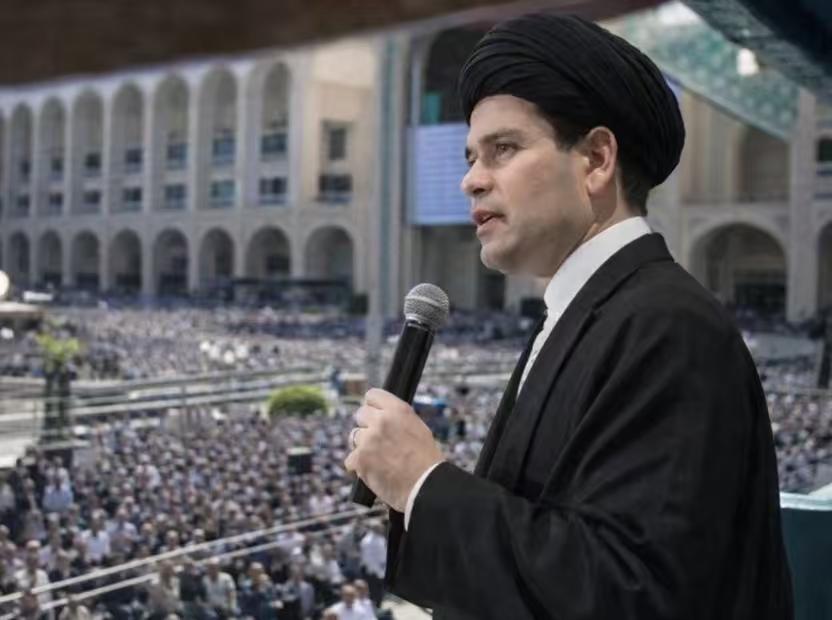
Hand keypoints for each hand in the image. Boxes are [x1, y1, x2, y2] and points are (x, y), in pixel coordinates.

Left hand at [345, 388, 443, 511]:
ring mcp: (368, 439)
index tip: (374, 415)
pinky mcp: (359, 459)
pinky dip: (359, 467)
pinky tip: (373, 472)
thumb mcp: (418, 428)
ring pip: (354, 437)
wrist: (425, 486)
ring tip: (379, 459)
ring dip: (363, 446)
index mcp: (397, 410)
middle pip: (360, 414)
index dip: (373, 406)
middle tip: (378, 441)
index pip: (372, 395)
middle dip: (367, 426)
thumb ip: (397, 418)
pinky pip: (350, 459)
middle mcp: (381, 421)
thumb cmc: (426, 461)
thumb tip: (383, 416)